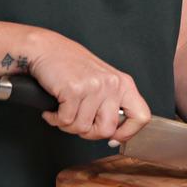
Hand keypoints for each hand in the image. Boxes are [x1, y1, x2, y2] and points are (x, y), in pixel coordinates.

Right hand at [27, 31, 151, 144]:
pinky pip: (65, 121)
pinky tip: (54, 108)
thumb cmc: (70, 65)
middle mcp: (112, 84)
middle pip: (107, 130)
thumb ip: (111, 103)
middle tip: (77, 121)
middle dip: (88, 132)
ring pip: (82, 128)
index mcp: (123, 83)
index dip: (128, 133)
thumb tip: (115, 133)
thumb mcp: (101, 81)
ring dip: (68, 124)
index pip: (141, 116)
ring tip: (63, 109)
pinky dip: (55, 119)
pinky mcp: (74, 90)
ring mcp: (94, 87)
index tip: (114, 138)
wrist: (46, 48)